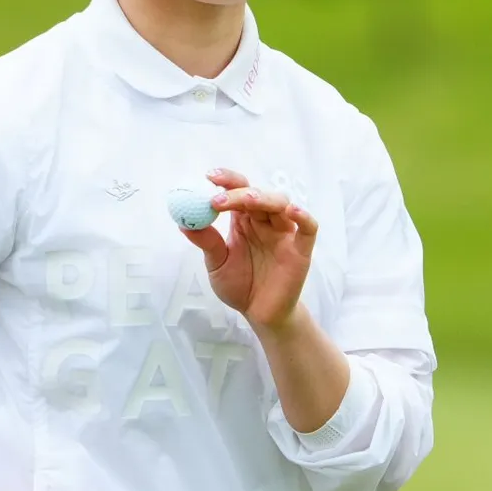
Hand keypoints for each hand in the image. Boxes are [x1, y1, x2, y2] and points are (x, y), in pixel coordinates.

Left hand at [177, 168, 317, 330]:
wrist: (260, 314)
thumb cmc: (240, 285)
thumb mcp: (217, 264)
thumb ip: (207, 242)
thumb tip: (183, 222)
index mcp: (244, 220)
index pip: (239, 191)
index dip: (227, 181)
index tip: (208, 176)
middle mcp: (265, 222)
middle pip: (257, 195)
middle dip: (238, 192)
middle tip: (218, 197)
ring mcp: (284, 234)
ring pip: (281, 204)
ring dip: (264, 198)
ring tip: (246, 200)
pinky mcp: (300, 250)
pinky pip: (308, 228)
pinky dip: (304, 217)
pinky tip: (291, 211)